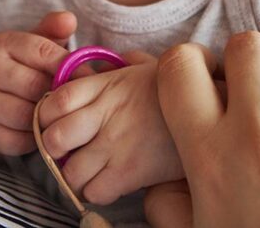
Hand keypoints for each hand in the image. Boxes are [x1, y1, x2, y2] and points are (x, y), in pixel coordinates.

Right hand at [0, 11, 75, 155]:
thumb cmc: (20, 68)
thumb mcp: (33, 45)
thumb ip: (52, 31)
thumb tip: (69, 19)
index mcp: (1, 43)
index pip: (42, 51)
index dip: (68, 65)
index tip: (89, 77)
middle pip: (35, 86)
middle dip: (57, 94)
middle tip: (75, 101)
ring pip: (26, 115)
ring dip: (46, 118)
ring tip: (58, 115)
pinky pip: (18, 140)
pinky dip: (34, 138)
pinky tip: (40, 130)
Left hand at [37, 51, 183, 204]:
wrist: (213, 109)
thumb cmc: (175, 91)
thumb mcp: (143, 68)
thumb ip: (113, 67)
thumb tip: (93, 66)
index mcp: (106, 86)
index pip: (54, 101)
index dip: (46, 116)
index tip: (55, 122)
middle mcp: (106, 114)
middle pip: (54, 138)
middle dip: (54, 149)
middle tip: (67, 151)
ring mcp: (117, 144)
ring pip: (70, 172)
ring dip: (75, 175)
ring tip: (89, 170)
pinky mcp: (131, 172)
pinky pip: (95, 191)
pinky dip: (96, 191)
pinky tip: (108, 181)